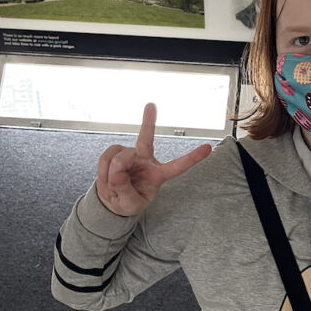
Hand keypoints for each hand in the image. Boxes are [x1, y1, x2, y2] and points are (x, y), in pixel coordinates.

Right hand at [95, 103, 211, 215]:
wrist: (111, 200)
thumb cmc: (128, 202)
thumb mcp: (129, 205)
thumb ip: (125, 191)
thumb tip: (117, 174)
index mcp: (158, 175)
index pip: (177, 166)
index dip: (192, 158)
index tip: (208, 148)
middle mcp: (146, 160)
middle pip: (147, 140)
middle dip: (149, 122)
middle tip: (151, 105)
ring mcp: (131, 154)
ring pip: (119, 157)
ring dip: (111, 173)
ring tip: (113, 185)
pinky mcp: (116, 151)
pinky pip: (106, 157)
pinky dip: (103, 170)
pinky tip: (106, 178)